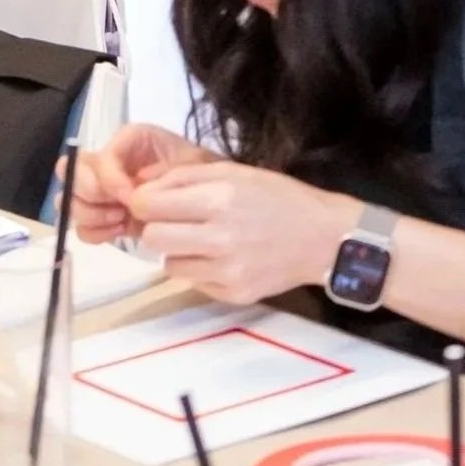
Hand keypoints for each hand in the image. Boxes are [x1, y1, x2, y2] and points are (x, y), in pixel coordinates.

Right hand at [64, 123, 217, 244]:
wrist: (206, 197)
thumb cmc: (201, 174)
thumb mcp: (191, 164)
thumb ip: (161, 174)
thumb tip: (133, 194)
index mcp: (129, 140)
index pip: (100, 156)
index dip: (109, 178)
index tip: (130, 196)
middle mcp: (108, 160)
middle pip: (71, 172)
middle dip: (93, 195)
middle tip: (120, 210)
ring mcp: (100, 188)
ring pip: (69, 199)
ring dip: (93, 215)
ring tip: (122, 221)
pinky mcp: (101, 214)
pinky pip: (80, 225)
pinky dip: (95, 232)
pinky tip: (118, 231)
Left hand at [128, 162, 359, 305]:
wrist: (326, 237)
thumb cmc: (282, 198)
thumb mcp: (236, 172)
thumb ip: (184, 174)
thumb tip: (139, 183)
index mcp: (220, 199)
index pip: (148, 205)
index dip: (147, 202)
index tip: (158, 202)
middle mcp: (220, 237)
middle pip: (152, 237)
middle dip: (160, 227)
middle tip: (181, 223)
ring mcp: (226, 270)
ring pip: (168, 264)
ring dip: (181, 251)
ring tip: (209, 241)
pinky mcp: (232, 293)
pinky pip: (194, 282)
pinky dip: (203, 270)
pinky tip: (228, 258)